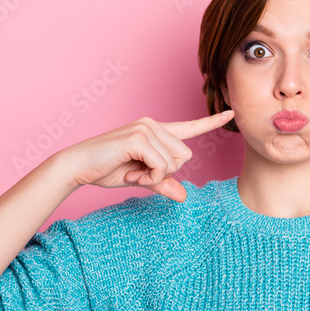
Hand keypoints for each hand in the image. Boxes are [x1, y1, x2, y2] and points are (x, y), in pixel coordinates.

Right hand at [56, 110, 233, 202]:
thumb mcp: (140, 179)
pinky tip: (131, 173)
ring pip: (175, 161)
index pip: (189, 127)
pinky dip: (149, 177)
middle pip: (185, 155)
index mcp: (155, 131)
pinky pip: (162, 166)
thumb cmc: (106, 170)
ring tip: (132, 172)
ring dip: (156, 176)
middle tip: (139, 174)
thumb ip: (163, 184)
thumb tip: (184, 196)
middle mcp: (153, 125)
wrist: (78, 167)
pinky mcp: (139, 137)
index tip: (231, 114)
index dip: (211, 122)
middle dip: (166, 173)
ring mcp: (146, 128)